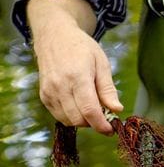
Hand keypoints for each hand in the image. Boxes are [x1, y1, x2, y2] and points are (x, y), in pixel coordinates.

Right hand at [28, 0, 122, 134]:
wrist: (55, 36)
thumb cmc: (82, 48)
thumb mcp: (102, 64)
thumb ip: (108, 89)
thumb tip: (117, 110)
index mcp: (77, 77)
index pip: (90, 110)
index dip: (102, 124)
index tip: (111, 130)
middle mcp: (60, 86)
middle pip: (78, 119)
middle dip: (94, 123)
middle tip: (106, 117)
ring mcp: (49, 92)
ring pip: (68, 120)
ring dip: (83, 121)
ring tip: (93, 108)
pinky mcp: (44, 96)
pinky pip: (59, 116)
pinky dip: (72, 116)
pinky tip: (80, 105)